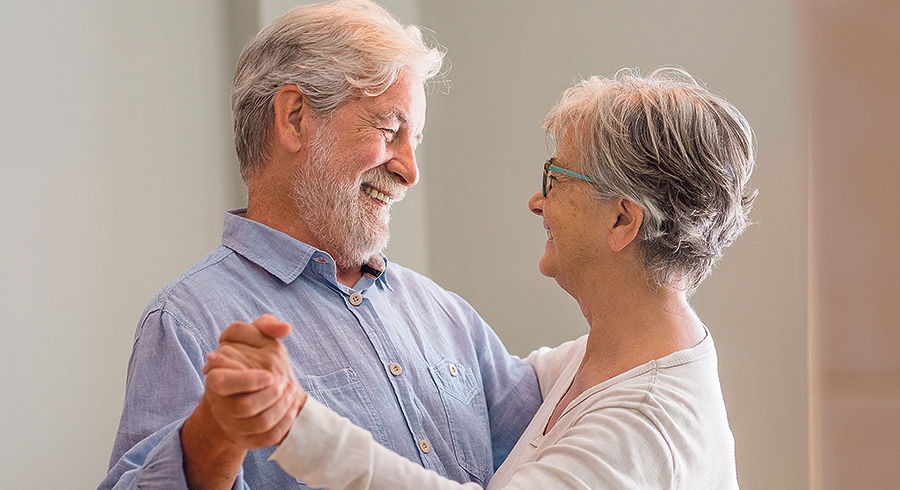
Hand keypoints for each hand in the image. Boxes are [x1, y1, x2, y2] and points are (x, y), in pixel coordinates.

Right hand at [182, 315, 305, 488]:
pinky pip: (268, 437)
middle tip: (284, 382)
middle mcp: (221, 405)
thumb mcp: (253, 338)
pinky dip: (284, 422)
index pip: (223, 384)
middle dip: (271, 394)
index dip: (248, 380)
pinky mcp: (249, 439)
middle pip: (246, 406)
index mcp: (215, 379)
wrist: (246, 393)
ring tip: (291, 391)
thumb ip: (264, 325)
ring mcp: (234, 424)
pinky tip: (291, 406)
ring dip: (281, 406)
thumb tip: (285, 328)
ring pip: (260, 423)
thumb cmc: (249, 360)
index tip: (270, 375)